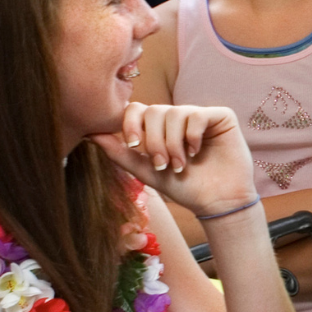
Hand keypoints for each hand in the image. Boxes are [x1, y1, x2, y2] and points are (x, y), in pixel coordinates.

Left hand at [90, 103, 257, 216]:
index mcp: (159, 127)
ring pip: (174, 113)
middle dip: (154, 141)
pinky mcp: (221, 116)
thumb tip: (91, 135)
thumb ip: (120, 153)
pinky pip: (197, 115)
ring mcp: (199, 115)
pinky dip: (192, 136)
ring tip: (180, 165)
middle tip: (162, 165)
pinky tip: (196, 153)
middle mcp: (178, 117)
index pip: (137, 110)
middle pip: (154, 110)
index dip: (131, 123)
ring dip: (173, 144)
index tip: (134, 146)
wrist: (216, 202)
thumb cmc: (184, 188)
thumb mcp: (146, 172)